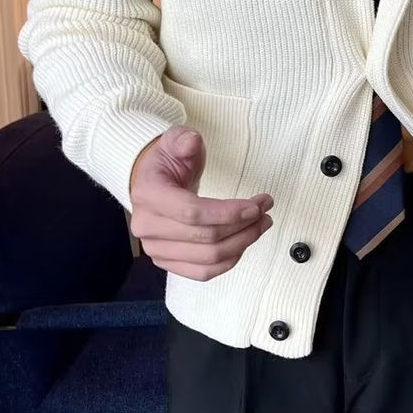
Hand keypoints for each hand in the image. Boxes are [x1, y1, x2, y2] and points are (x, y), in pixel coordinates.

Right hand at [128, 125, 273, 280]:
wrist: (152, 183)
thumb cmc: (167, 163)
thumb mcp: (173, 142)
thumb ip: (182, 140)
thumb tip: (191, 142)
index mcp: (148, 195)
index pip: (192, 212)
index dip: (228, 212)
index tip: (256, 205)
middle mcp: (147, 227)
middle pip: (205, 237)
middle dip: (244, 225)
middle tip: (265, 210)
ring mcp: (155, 249)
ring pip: (208, 258)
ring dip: (242, 243)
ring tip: (261, 224)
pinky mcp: (167, 262)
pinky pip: (203, 272)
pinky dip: (230, 260)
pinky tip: (244, 242)